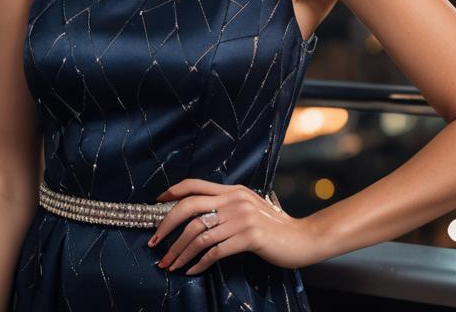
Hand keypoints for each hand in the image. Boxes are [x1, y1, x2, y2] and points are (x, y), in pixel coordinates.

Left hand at [147, 178, 319, 274]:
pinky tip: (190, 270)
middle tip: (153, 242)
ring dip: (179, 252)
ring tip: (169, 264)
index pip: (195, 185)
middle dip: (166, 226)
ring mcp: (242, 218)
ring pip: (198, 233)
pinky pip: (214, 251)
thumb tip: (197, 215)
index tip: (155, 204)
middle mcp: (235, 200)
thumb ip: (227, 206)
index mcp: (233, 190)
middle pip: (189, 207)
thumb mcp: (249, 207)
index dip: (172, 193)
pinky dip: (198, 263)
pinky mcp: (249, 237)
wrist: (302, 238)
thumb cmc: (274, 226)